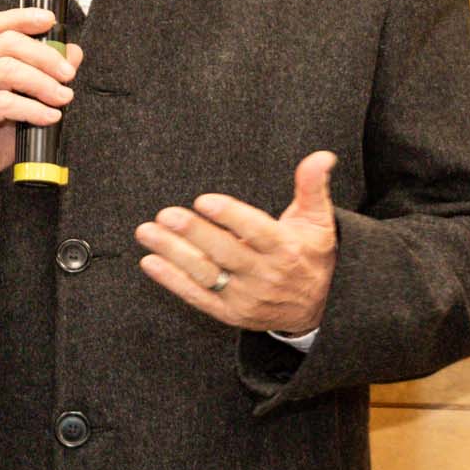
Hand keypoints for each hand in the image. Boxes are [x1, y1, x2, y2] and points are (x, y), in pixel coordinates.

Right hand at [0, 9, 81, 199]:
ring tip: (63, 97)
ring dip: (42, 82)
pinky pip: (3, 103)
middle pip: (8, 43)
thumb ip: (44, 74)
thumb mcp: (22, 99)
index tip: (50, 20)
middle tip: (68, 74)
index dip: (25, 18)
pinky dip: (32, 108)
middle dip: (44, 55)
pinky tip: (48, 117)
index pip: (0, 25)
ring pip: (7, 70)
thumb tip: (72, 53)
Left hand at [134, 150, 339, 333]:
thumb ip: (312, 186)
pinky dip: (172, 281)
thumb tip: (322, 156)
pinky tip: (150, 262)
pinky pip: (197, 297)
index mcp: (286, 249)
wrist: (316, 308)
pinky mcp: (230, 313)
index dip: (230, 216)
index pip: (256, 231)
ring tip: (147, 232)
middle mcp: (265, 276)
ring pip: (206, 275)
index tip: (203, 201)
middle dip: (194, 233)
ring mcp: (246, 297)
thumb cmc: (311, 255)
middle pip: (225, 253)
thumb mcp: (318, 221)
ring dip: (173, 254)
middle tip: (166, 214)